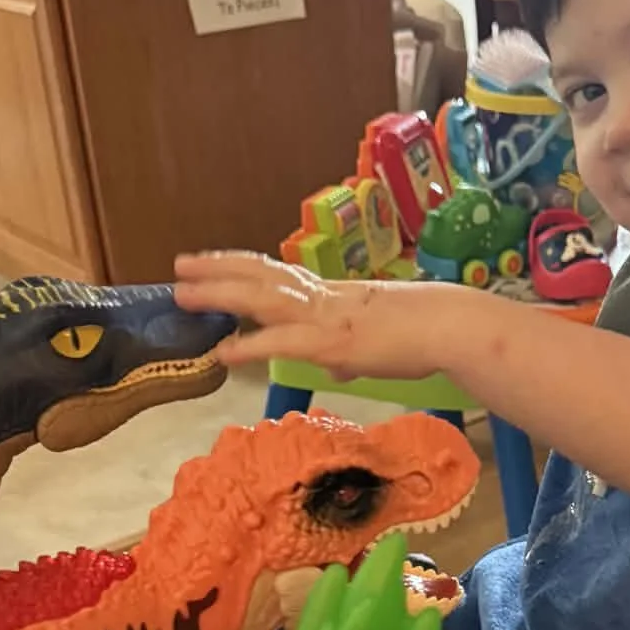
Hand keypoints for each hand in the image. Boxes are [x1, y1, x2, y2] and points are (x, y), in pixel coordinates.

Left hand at [174, 252, 478, 383]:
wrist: (449, 327)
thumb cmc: (423, 332)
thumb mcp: (376, 341)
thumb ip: (349, 354)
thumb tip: (337, 367)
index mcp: (331, 294)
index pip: (278, 273)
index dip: (241, 266)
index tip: (211, 262)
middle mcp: (321, 297)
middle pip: (260, 274)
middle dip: (218, 268)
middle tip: (179, 265)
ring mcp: (324, 317)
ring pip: (261, 298)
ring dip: (219, 295)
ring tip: (183, 294)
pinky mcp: (331, 343)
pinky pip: (282, 342)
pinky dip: (249, 346)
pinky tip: (223, 352)